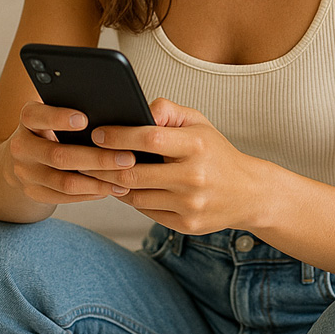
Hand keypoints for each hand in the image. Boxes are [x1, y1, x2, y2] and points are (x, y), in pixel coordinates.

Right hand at [6, 101, 141, 206]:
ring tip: (124, 179)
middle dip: (98, 158)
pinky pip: (65, 197)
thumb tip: (115, 114)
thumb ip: (73, 112)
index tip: (84, 119)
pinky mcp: (34, 193)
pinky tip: (109, 189)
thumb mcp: (53, 116)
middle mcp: (21, 147)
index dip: (59, 118)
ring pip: (65, 182)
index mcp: (27, 120)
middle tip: (128, 158)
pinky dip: (90, 193)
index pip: (37, 117)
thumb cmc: (50, 130)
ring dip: (99, 182)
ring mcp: (25, 173)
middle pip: (59, 156)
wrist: (22, 160)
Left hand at [79, 97, 264, 233]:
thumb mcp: (199, 123)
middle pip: (135, 172)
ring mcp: (190, 204)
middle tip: (85, 157)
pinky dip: (132, 199)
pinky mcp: (186, 224)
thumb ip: (167, 111)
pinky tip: (125, 188)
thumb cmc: (216, 153)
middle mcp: (194, 176)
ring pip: (135, 195)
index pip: (149, 138)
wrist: (249, 193)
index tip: (97, 134)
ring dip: (114, 184)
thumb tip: (137, 109)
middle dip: (105, 164)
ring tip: (100, 172)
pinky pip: (146, 211)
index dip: (118, 136)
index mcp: (197, 145)